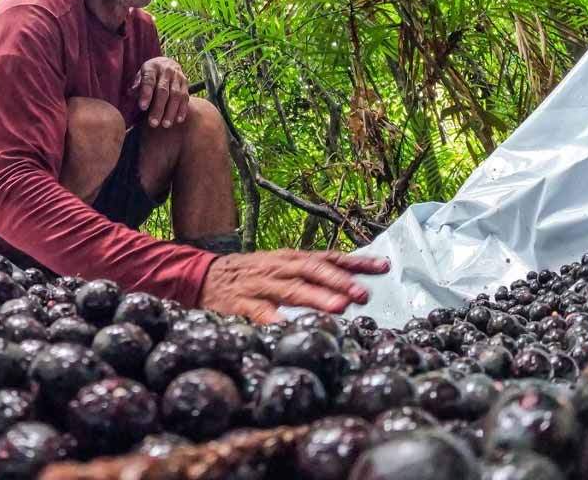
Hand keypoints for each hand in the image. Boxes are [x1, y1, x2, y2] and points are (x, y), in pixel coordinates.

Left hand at [130, 56, 188, 128]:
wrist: (166, 63)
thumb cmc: (149, 75)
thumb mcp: (140, 75)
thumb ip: (136, 86)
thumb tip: (131, 95)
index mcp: (152, 68)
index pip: (149, 81)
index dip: (146, 94)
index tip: (142, 108)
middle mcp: (166, 70)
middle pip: (163, 90)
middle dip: (158, 108)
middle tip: (153, 123)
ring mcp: (178, 77)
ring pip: (176, 95)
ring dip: (171, 111)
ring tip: (165, 124)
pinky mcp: (186, 83)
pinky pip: (185, 97)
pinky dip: (182, 109)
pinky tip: (178, 120)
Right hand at [198, 249, 390, 323]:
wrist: (203, 276)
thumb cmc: (252, 275)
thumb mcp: (283, 268)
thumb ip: (314, 274)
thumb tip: (355, 286)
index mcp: (291, 259)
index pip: (328, 258)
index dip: (356, 262)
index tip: (384, 267)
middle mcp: (279, 269)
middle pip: (312, 271)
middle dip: (339, 281)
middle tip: (363, 294)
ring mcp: (260, 286)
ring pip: (291, 290)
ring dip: (316, 298)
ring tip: (339, 308)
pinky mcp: (241, 304)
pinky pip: (260, 313)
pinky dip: (274, 319)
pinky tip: (289, 328)